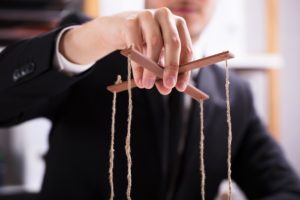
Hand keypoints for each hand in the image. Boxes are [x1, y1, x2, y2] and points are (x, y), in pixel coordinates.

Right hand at [60, 8, 192, 93]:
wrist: (116, 31)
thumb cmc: (142, 44)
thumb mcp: (155, 59)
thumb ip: (162, 73)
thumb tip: (166, 89)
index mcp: (177, 25)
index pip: (186, 48)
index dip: (184, 69)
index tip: (180, 87)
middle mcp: (165, 16)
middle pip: (173, 42)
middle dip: (172, 67)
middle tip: (168, 86)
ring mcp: (148, 16)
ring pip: (155, 43)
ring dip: (152, 69)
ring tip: (147, 85)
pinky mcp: (130, 21)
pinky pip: (136, 46)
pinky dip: (138, 66)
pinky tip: (138, 79)